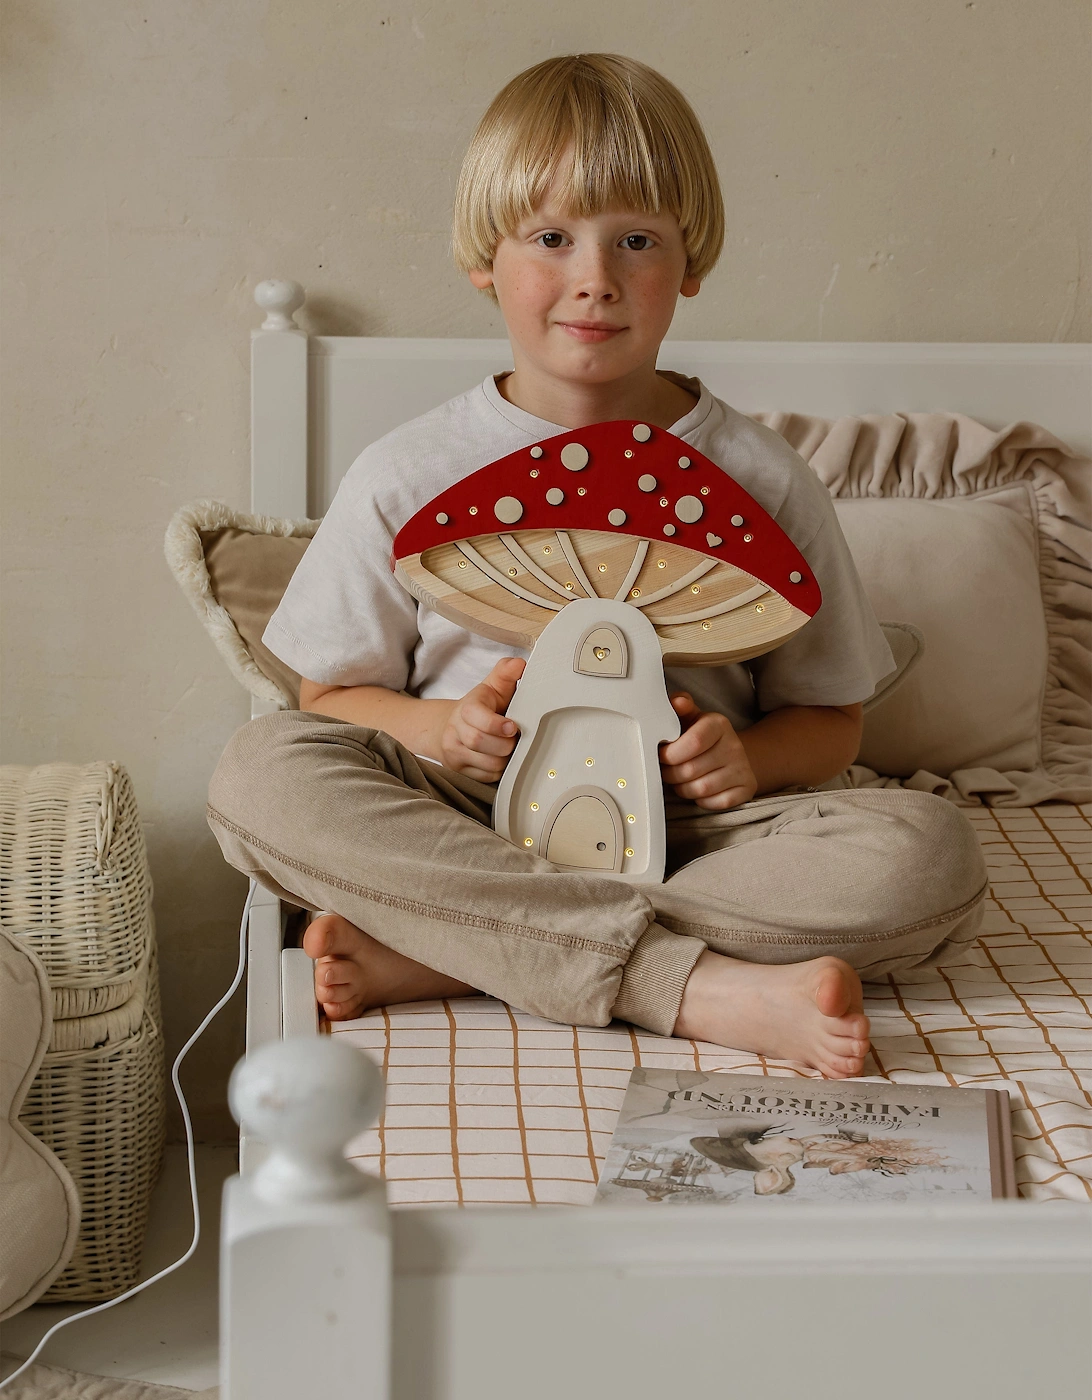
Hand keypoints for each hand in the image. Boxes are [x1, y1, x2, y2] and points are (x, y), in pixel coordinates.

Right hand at [435, 657, 525, 781]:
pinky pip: (486, 777)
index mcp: (466, 708)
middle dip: (504, 743)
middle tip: (515, 738)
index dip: (496, 724)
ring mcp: (454, 753)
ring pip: (487, 764)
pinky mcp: (458, 770)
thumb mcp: (492, 686)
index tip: (512, 726)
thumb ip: (506, 673)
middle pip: (479, 742)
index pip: (476, 717)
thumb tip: (519, 664)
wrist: (448, 728)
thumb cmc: (480, 707)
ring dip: (505, 758)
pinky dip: (499, 771)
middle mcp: (455, 731)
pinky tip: (500, 758)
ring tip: (509, 748)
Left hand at [658, 692, 756, 809]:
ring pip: (700, 789)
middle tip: (667, 770)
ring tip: (680, 779)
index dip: (670, 753)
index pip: (693, 742)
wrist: (733, 754)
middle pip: (690, 769)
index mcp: (719, 724)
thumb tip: (677, 701)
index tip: (661, 755)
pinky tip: (698, 789)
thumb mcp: (691, 718)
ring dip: (683, 788)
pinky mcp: (746, 789)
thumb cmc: (704, 737)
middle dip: (671, 774)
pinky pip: (715, 803)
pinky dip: (701, 800)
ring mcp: (742, 769)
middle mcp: (734, 746)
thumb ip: (680, 707)